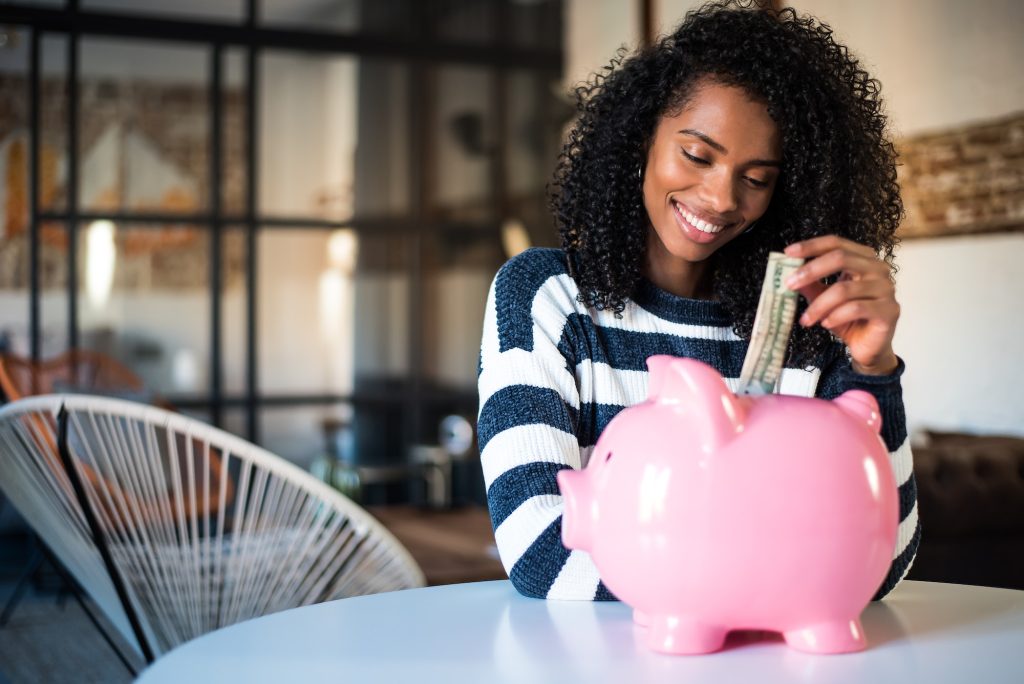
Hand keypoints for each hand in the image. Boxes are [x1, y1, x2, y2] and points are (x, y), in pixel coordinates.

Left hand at [783, 236, 899, 374]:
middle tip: (789, 284)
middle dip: (811, 270)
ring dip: (819, 305)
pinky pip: (856, 308)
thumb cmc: (847, 319)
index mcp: (864, 259)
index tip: (788, 252)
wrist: (867, 347)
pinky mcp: (889, 310)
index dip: (812, 245)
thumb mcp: (823, 299)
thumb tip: (789, 273)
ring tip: (805, 319)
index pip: (837, 243)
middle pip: (841, 258)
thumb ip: (811, 284)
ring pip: (844, 289)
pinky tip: (826, 324)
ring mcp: (886, 288)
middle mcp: (878, 268)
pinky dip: (836, 316)